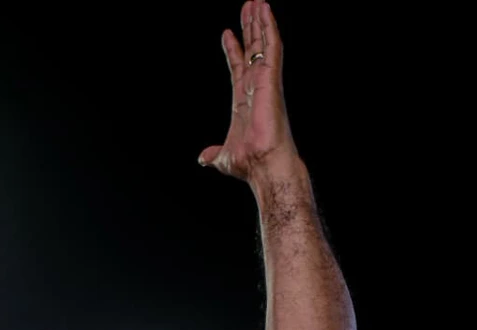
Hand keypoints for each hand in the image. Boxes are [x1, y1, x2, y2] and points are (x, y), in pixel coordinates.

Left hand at [198, 1, 296, 181]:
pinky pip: (272, 48)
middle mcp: (256, 89)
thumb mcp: (223, 156)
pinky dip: (269, 29)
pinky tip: (265, 12)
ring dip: (260, 23)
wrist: (262, 166)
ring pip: (263, 45)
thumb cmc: (248, 164)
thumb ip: (214, 153)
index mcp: (244, 101)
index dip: (232, 51)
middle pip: (252, 51)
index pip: (237, 69)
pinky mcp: (272, 79)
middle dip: (249, 30)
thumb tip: (204, 158)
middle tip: (247, 7)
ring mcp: (265, 82)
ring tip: (256, 2)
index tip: (227, 33)